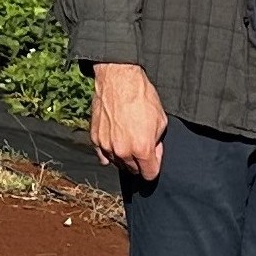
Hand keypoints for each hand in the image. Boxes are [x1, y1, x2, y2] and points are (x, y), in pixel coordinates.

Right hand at [91, 63, 168, 179]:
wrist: (119, 80)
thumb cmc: (141, 97)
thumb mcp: (161, 121)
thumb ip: (157, 143)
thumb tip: (152, 152)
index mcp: (142, 149)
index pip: (149, 174)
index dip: (154, 167)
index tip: (154, 159)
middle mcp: (123, 151)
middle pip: (132, 170)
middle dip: (139, 162)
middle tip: (141, 146)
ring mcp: (106, 145)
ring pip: (117, 163)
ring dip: (123, 157)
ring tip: (127, 141)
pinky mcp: (95, 137)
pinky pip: (102, 155)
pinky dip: (108, 153)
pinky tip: (114, 143)